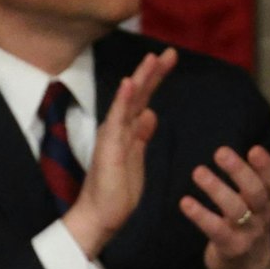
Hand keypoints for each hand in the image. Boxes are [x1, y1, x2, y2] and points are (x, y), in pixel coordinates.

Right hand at [62, 49, 175, 257]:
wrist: (100, 216)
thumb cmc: (116, 193)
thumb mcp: (136, 159)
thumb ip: (141, 136)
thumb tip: (150, 114)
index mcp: (127, 131)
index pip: (143, 99)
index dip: (155, 78)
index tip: (169, 59)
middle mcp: (118, 128)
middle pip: (137, 94)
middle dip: (153, 72)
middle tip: (169, 52)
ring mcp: (112, 136)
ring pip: (128, 101)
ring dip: (139, 79)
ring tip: (152, 59)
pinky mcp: (108, 147)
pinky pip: (117, 119)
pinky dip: (122, 100)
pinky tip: (129, 84)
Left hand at [178, 141, 269, 268]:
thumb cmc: (254, 224)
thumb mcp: (267, 198)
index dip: (266, 166)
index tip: (255, 149)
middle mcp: (261, 216)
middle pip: (256, 193)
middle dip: (240, 172)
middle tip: (220, 152)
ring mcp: (247, 233)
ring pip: (235, 210)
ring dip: (217, 190)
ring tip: (198, 172)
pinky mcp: (230, 247)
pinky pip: (216, 230)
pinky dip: (201, 216)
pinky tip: (185, 202)